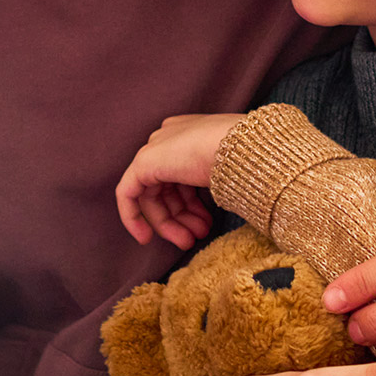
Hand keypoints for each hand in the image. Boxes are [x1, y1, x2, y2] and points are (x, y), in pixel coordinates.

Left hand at [117, 113, 243, 246]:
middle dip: (182, 217)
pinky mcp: (143, 162)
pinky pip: (128, 194)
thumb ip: (213, 184)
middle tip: (197, 237)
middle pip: (168, 187)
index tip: (205, 226)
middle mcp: (169, 138)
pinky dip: (133, 217)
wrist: (244, 149)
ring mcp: (155, 148)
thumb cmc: (248, 160)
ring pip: (153, 195)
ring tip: (189, 241)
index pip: (183, 176)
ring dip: (170, 223)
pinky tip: (145, 238)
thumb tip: (214, 204)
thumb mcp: (230, 172)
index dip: (192, 205)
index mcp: (190, 134)